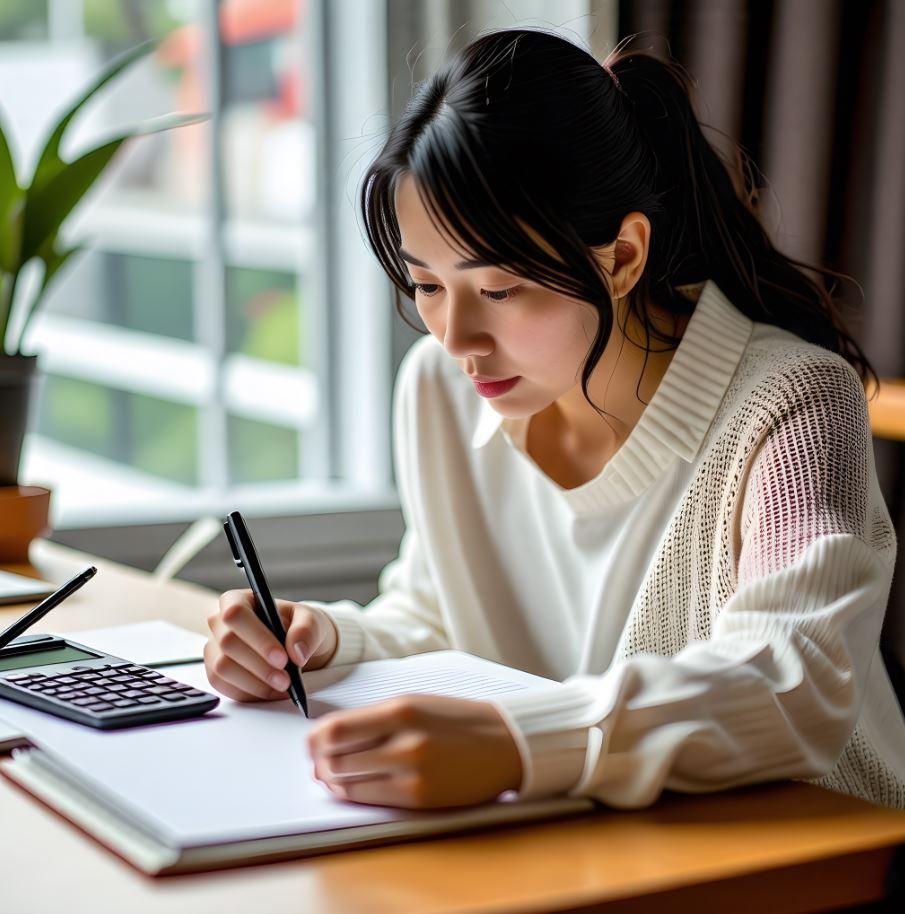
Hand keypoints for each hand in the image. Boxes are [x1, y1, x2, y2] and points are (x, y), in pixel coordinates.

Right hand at [205, 589, 338, 701]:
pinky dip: (250, 693)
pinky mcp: (215, 673)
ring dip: (255, 682)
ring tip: (283, 686)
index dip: (258, 637)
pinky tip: (272, 692)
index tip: (282, 657)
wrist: (296, 647)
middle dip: (260, 665)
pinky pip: (224, 687)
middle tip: (287, 679)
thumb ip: (307, 630)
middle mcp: (220, 623)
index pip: (236, 613)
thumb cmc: (298, 626)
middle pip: (228, 643)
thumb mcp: (311, 620)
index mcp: (238, 600)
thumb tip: (296, 652)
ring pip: (222, 668)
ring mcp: (214, 649)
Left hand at [306, 694, 523, 808]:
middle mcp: (404, 742)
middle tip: (317, 762)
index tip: (310, 742)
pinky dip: (354, 794)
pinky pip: (371, 800)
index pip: (337, 730)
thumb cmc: (458, 720)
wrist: (505, 743)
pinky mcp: (420, 799)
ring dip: (332, 781)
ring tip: (331, 775)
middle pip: (336, 760)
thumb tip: (333, 736)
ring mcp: (412, 774)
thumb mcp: (415, 703)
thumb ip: (375, 717)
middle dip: (318, 763)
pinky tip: (354, 787)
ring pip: (348, 783)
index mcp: (401, 710)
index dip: (314, 740)